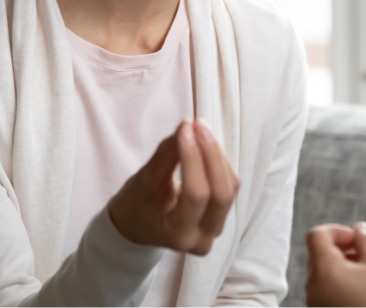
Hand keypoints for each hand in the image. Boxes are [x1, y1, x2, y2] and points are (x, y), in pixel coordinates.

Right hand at [108, 119, 239, 254]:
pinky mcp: (222, 215)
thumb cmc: (135, 207)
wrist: (137, 226)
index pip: (195, 195)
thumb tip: (186, 127)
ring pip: (230, 187)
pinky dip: (219, 161)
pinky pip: (230, 185)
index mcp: (178, 235)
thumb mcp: (143, 182)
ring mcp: (216, 229)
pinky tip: (205, 144)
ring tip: (200, 129)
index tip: (184, 129)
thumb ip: (165, 156)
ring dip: (217, 155)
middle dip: (211, 155)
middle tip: (198, 126)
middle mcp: (202, 238)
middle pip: (221, 194)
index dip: (193, 159)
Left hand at [305, 222, 365, 306]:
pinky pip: (323, 288)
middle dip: (341, 248)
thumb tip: (360, 229)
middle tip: (363, 257)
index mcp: (324, 269)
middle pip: (318, 253)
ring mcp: (313, 301)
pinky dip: (337, 282)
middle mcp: (312, 285)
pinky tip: (358, 291)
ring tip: (364, 276)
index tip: (355, 240)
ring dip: (340, 266)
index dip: (337, 230)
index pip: (317, 234)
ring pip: (321, 272)